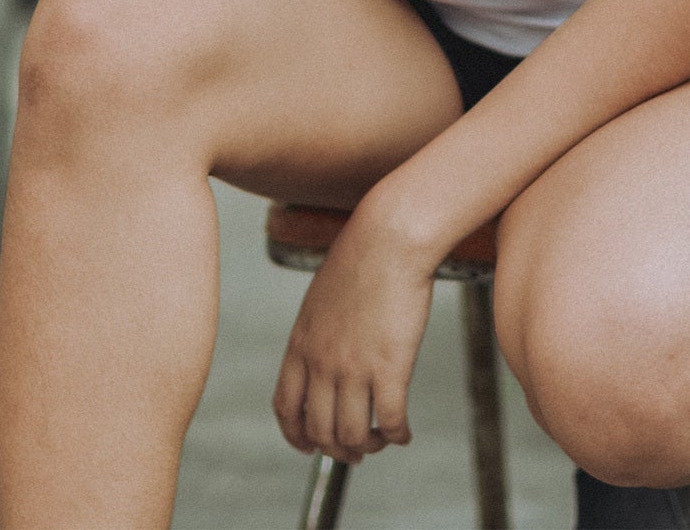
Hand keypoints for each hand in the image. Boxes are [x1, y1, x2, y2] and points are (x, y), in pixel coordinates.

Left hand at [272, 209, 433, 465]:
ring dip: (369, 446)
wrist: (389, 239)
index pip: (286, 407)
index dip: (295, 435)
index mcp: (301, 343)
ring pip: (353, 435)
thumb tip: (322, 360)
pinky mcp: (390, 368)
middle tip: (355, 450)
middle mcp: (321, 362)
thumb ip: (316, 335)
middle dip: (337, 450)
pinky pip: (391, 421)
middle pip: (319, 431)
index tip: (308, 446)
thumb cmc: (361, 259)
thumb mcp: (320, 299)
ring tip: (382, 439)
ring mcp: (354, 367)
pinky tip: (404, 433)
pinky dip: (398, 436)